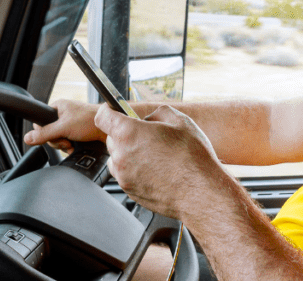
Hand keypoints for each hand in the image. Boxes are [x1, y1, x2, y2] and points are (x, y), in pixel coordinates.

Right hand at [23, 98, 104, 151]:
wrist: (110, 128)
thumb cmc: (90, 120)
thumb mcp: (64, 127)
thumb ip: (45, 133)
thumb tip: (28, 138)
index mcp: (58, 107)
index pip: (41, 122)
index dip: (44, 132)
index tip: (53, 136)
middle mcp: (63, 115)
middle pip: (49, 133)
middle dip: (57, 141)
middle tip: (66, 140)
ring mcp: (70, 124)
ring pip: (58, 139)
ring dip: (64, 145)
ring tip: (72, 143)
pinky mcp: (77, 132)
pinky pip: (66, 142)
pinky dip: (70, 146)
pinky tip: (75, 146)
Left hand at [94, 104, 230, 220]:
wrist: (199, 192)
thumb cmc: (192, 158)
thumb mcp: (180, 121)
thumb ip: (158, 113)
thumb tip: (150, 118)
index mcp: (129, 133)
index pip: (103, 116)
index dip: (108, 111)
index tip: (114, 111)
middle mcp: (121, 155)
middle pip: (111, 138)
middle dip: (125, 134)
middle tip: (148, 136)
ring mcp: (123, 176)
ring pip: (117, 158)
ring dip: (128, 154)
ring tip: (154, 156)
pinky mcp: (129, 191)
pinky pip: (125, 175)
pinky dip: (135, 170)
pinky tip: (156, 170)